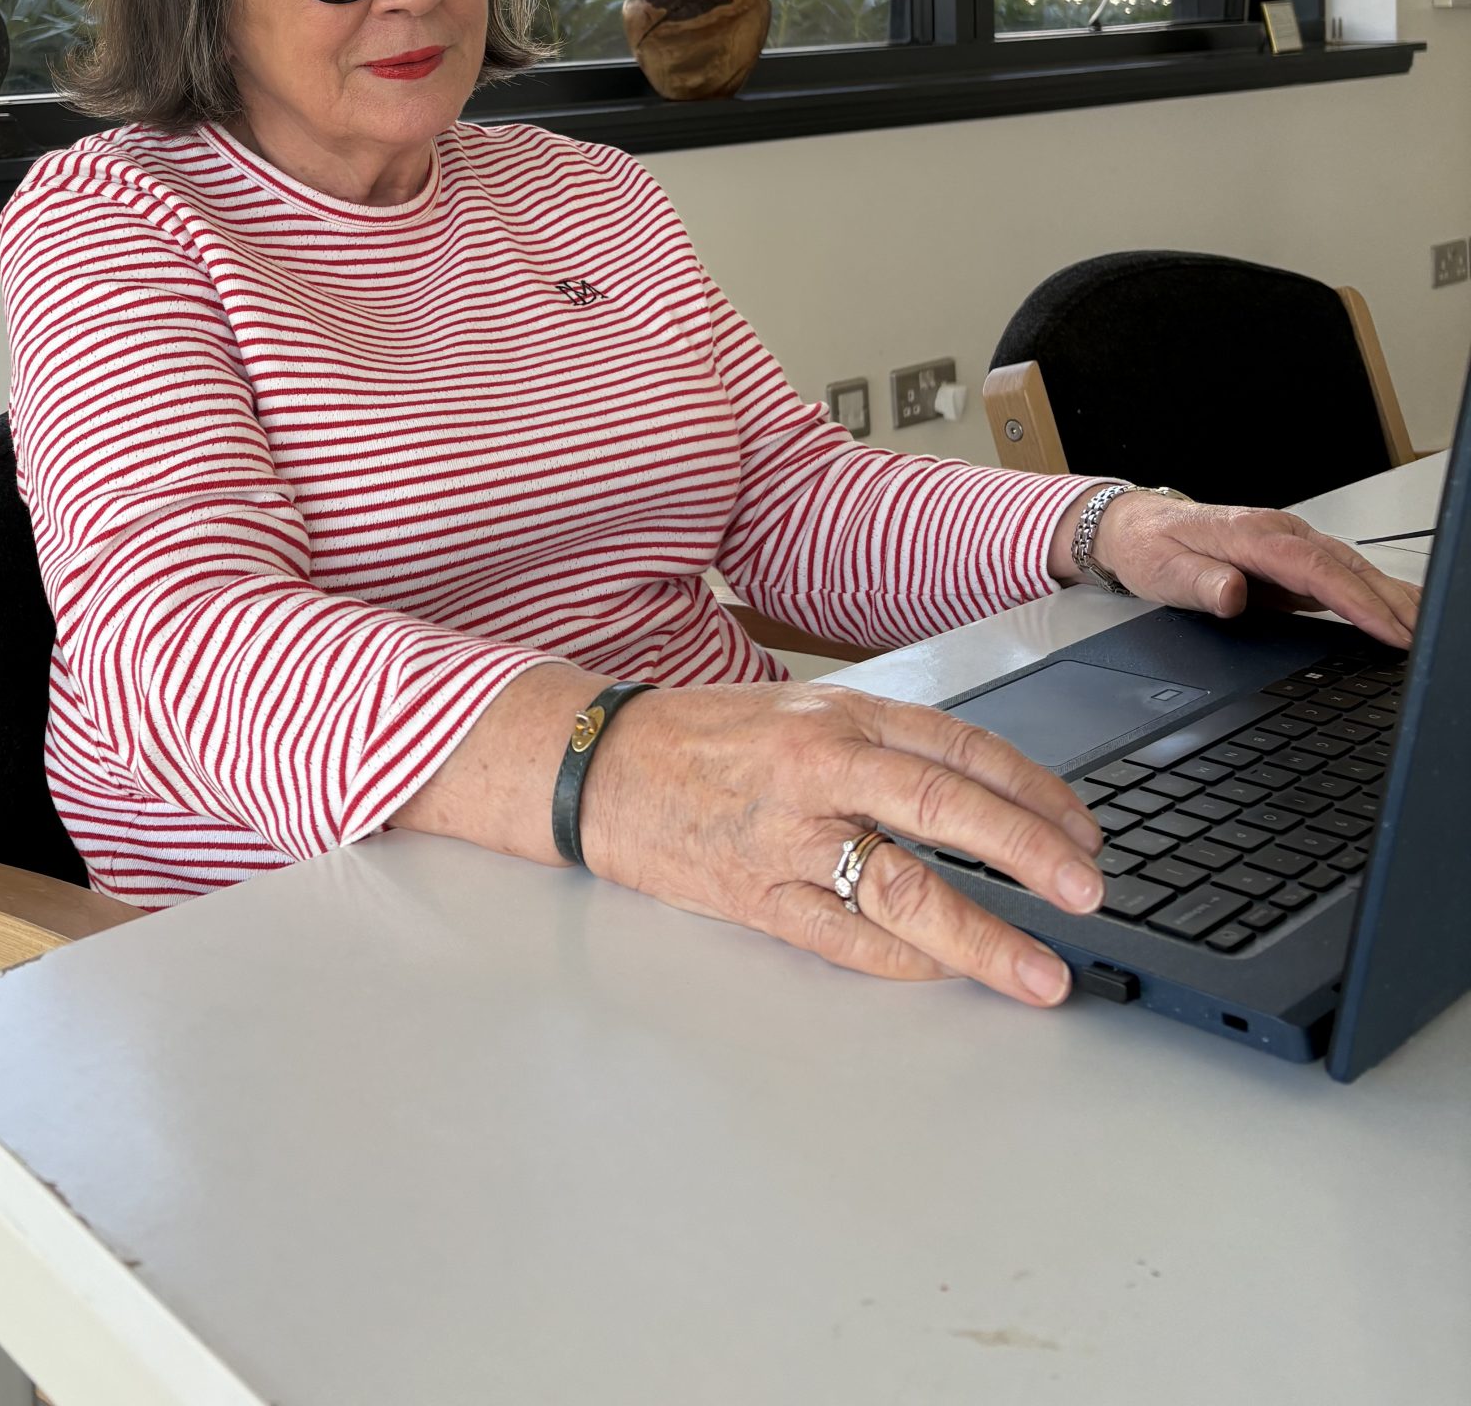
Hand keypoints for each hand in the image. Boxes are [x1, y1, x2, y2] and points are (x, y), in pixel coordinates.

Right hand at [579, 680, 1106, 1007]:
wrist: (600, 766)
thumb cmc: (705, 738)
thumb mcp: (798, 712)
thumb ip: (880, 746)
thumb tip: (982, 794)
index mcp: (837, 716)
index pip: (957, 747)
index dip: (1032, 790)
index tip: (1084, 831)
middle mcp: (817, 768)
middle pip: (940, 807)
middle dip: (1027, 852)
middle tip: (1087, 893)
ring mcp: (784, 836)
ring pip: (899, 887)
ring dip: (980, 935)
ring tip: (1038, 972)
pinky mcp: (754, 895)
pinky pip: (843, 937)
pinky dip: (902, 961)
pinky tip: (948, 974)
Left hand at [1051, 490, 1419, 646]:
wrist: (1134, 527)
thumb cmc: (1148, 546)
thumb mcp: (1161, 571)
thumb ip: (1199, 583)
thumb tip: (1231, 593)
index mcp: (1251, 534)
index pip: (1315, 570)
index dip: (1355, 601)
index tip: (1387, 629)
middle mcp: (1277, 532)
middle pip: (1346, 566)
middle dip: (1389, 602)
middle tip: (1423, 637)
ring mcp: (1287, 544)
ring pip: (1350, 568)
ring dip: (1389, 596)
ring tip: (1422, 626)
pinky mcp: (1289, 559)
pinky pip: (1339, 575)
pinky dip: (1372, 593)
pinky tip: (1393, 611)